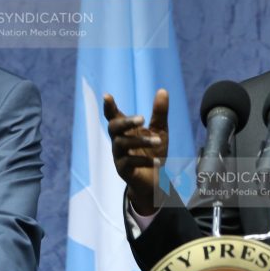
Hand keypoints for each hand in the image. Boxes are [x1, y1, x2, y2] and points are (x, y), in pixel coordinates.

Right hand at [103, 89, 168, 215]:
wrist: (156, 180)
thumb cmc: (154, 152)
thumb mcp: (160, 130)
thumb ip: (159, 113)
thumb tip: (163, 90)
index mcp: (126, 130)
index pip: (114, 116)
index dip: (109, 107)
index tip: (106, 96)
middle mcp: (118, 141)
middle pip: (114, 127)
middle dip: (126, 122)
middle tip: (142, 118)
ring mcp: (119, 155)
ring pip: (123, 144)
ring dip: (142, 141)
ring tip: (158, 141)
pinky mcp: (123, 170)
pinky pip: (131, 162)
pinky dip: (145, 161)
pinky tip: (158, 162)